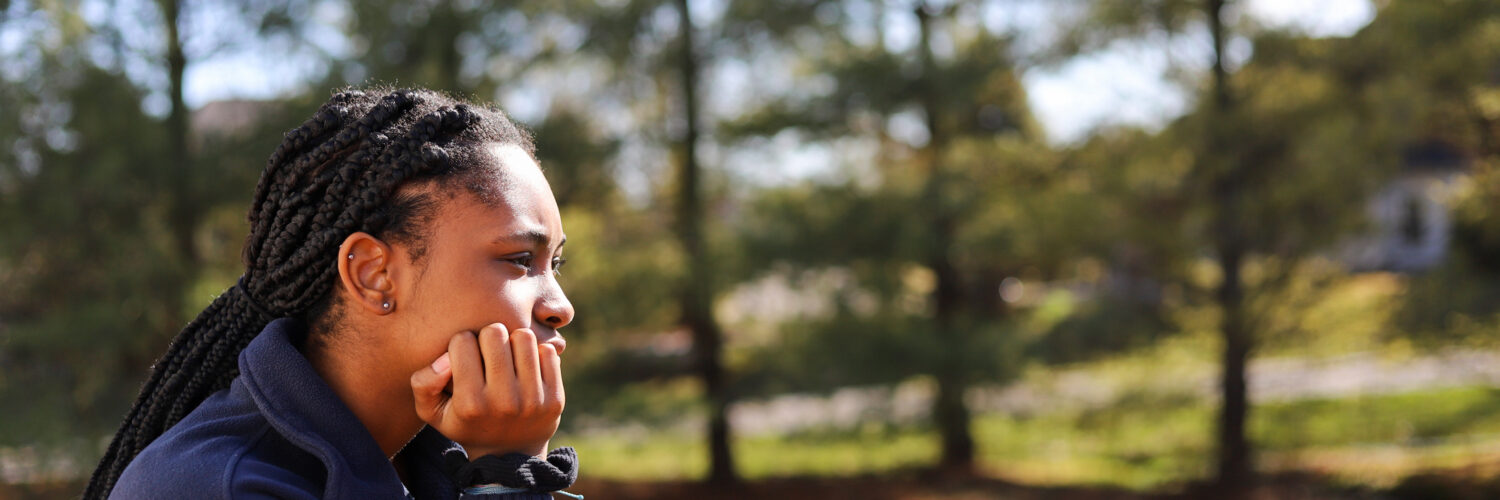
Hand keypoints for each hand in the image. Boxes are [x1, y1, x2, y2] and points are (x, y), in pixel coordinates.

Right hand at [411, 323, 563, 457]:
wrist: (509, 455)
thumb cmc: (465, 422)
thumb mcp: (433, 411)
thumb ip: (424, 383)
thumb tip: (445, 360)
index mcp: (469, 404)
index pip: (463, 341)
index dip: (461, 344)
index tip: (465, 359)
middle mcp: (502, 402)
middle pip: (495, 333)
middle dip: (488, 338)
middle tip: (488, 354)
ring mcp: (532, 401)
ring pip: (524, 336)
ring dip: (514, 342)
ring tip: (508, 357)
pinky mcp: (555, 398)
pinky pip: (548, 351)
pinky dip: (536, 354)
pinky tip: (527, 368)